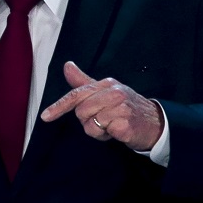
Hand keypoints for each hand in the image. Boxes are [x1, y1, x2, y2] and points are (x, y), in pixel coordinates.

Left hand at [40, 61, 161, 150]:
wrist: (156, 123)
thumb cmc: (127, 108)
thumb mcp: (106, 92)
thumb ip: (84, 81)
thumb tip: (67, 66)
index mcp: (106, 84)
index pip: (77, 94)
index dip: (59, 106)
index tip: (46, 116)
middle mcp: (114, 93)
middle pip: (81, 112)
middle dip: (88, 120)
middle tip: (103, 120)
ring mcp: (121, 108)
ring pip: (90, 124)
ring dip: (97, 130)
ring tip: (111, 125)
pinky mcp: (125, 124)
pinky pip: (102, 133)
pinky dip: (107, 136)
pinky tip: (117, 132)